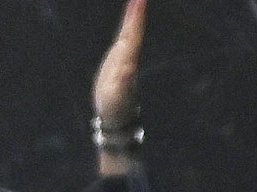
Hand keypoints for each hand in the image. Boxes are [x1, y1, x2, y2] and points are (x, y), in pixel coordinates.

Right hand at [93, 0, 145, 125]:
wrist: (117, 116)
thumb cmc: (116, 107)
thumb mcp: (117, 97)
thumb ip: (123, 84)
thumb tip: (128, 70)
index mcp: (128, 61)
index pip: (132, 35)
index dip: (135, 18)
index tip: (140, 0)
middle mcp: (129, 56)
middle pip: (133, 30)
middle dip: (136, 11)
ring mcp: (126, 57)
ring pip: (131, 31)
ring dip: (135, 14)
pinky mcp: (120, 59)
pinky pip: (126, 36)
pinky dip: (130, 23)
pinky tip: (133, 12)